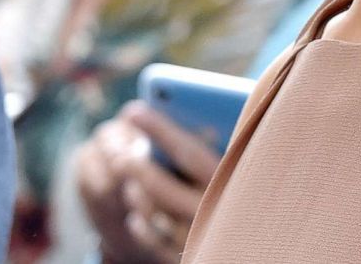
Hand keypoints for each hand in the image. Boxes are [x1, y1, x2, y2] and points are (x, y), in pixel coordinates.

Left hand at [76, 101, 221, 263]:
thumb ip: (198, 143)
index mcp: (231, 180)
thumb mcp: (220, 163)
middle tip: (116, 153)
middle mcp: (218, 209)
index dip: (159, 129)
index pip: (189, 153)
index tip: (133, 111)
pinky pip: (159, 246)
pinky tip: (134, 217)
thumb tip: (159, 113)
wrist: (244, 237)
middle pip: (169, 189)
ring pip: (160, 218)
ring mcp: (203, 235)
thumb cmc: (225, 184)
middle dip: (139, 168)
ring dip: (138, 197)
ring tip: (124, 180)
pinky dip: (144, 231)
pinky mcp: (189, 257)